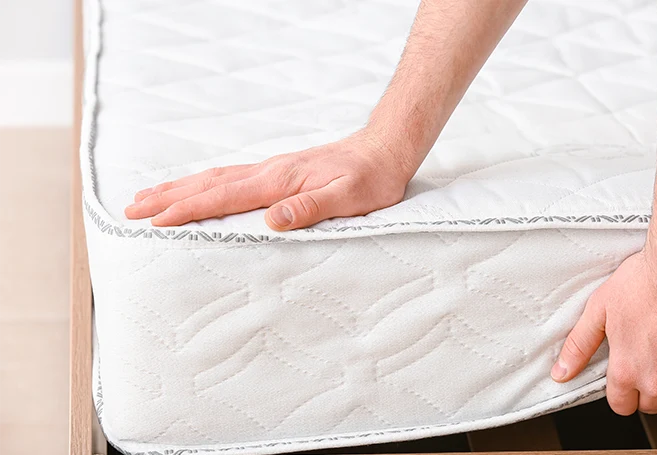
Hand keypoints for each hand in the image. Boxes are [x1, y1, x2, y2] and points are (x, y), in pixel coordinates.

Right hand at [125, 130, 415, 230]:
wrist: (384, 150)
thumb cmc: (371, 178)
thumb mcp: (350, 197)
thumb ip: (311, 207)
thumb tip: (273, 221)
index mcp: (280, 181)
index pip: (224, 196)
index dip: (188, 209)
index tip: (156, 221)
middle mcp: (269, 173)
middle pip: (208, 184)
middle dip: (168, 198)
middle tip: (131, 209)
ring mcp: (271, 170)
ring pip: (214, 178)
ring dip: (179, 188)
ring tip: (147, 197)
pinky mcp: (278, 172)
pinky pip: (231, 177)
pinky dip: (204, 184)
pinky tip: (198, 189)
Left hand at [551, 247, 656, 416]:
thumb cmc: (644, 280)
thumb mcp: (599, 309)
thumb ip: (579, 346)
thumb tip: (561, 373)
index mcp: (626, 369)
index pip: (621, 405)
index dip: (622, 390)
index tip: (627, 372)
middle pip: (649, 406)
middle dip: (646, 389)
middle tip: (649, 360)